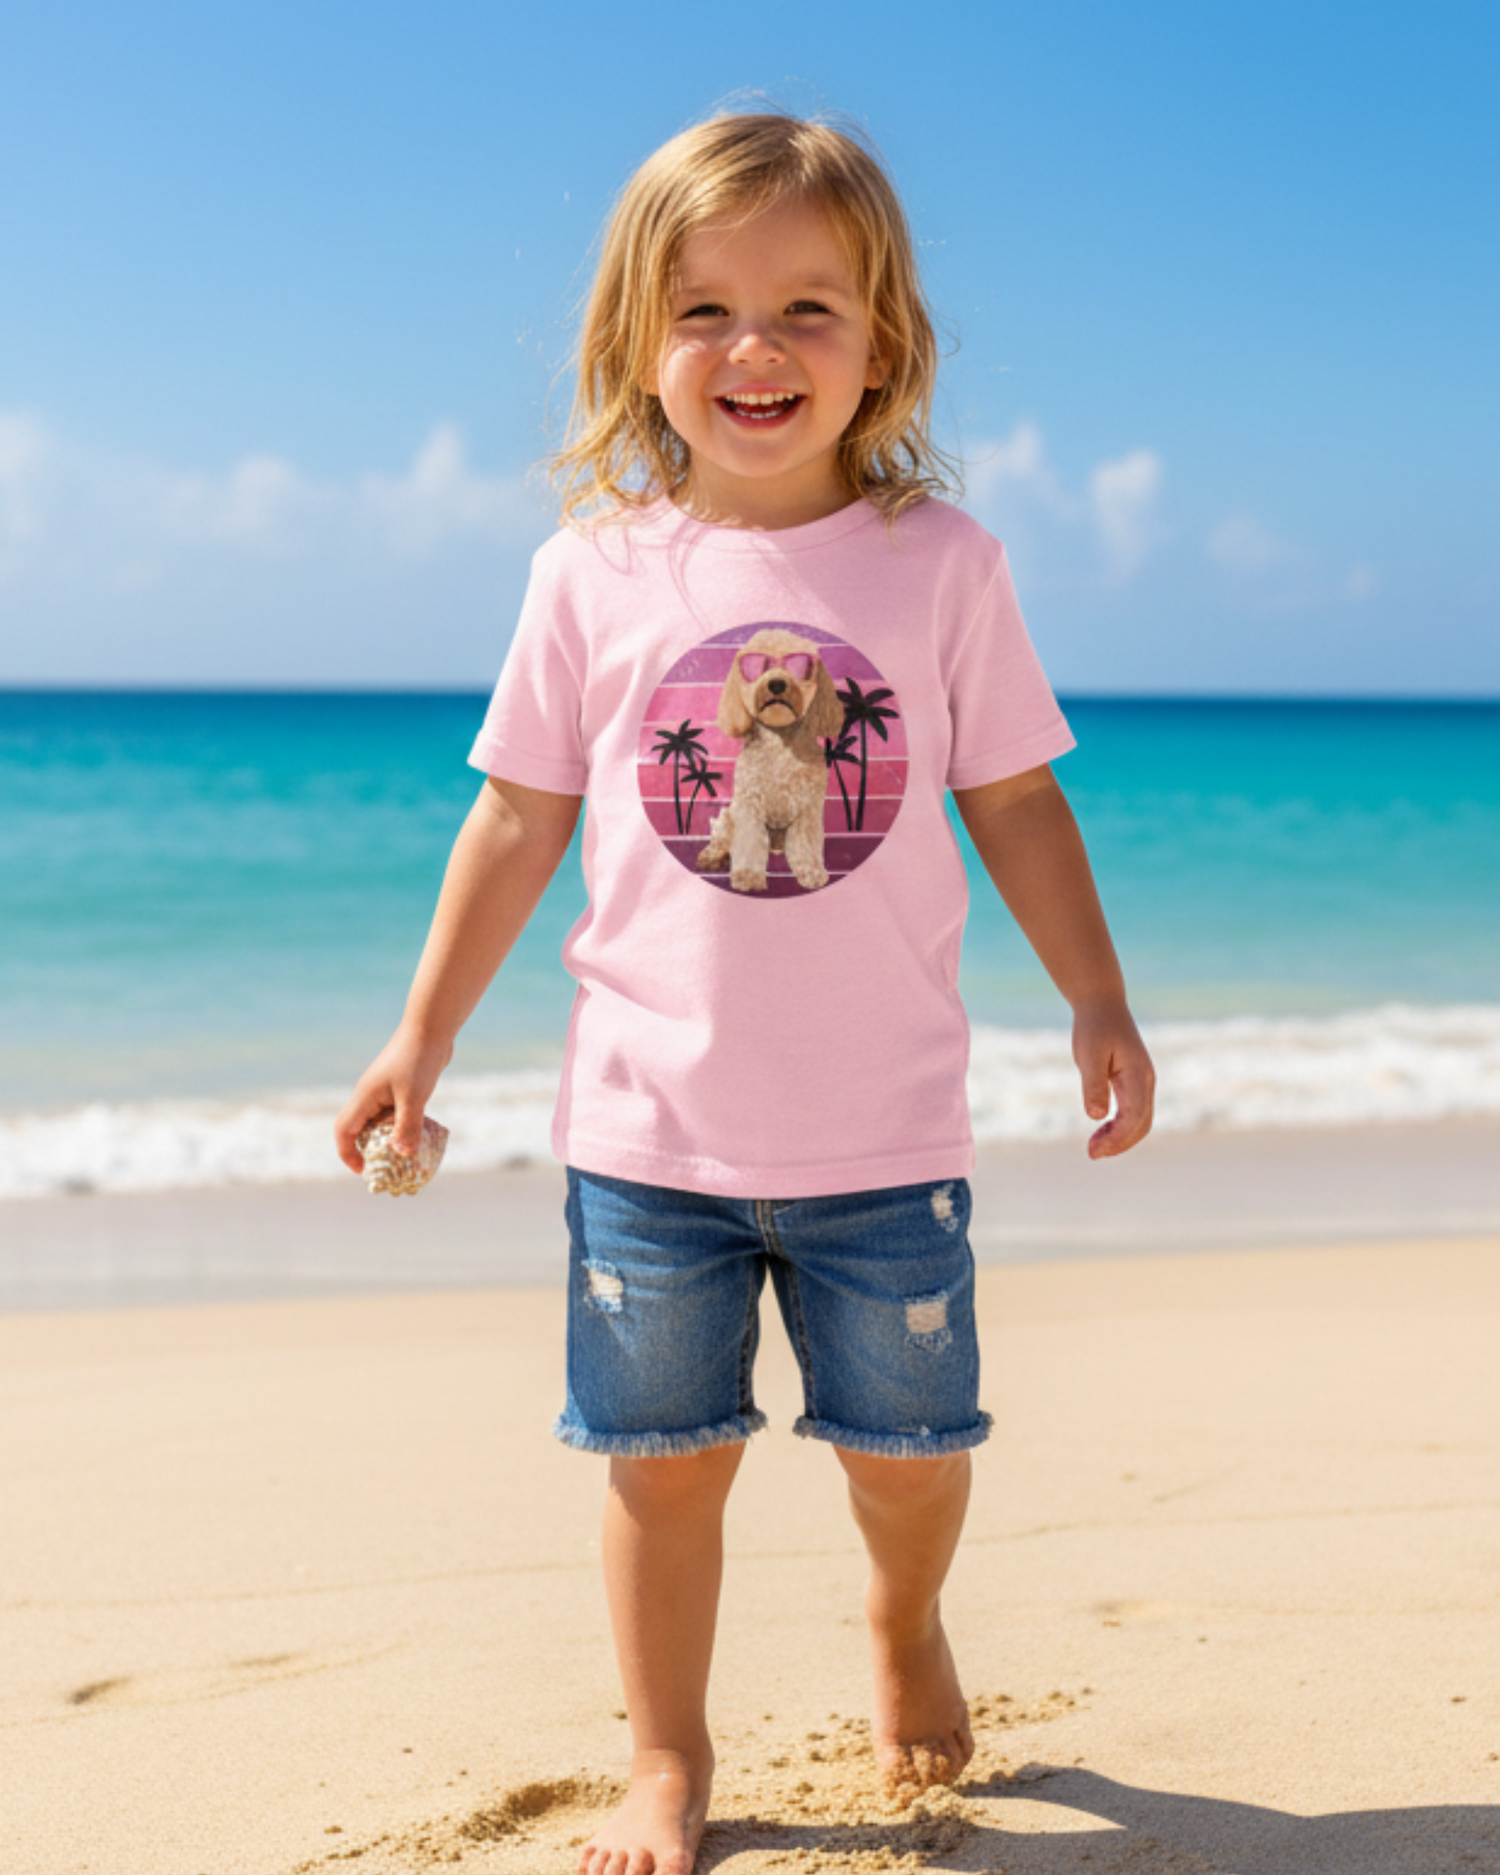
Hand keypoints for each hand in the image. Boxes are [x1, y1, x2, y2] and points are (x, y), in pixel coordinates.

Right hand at [333, 1027, 453, 1173]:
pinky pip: (396, 1112)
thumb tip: (401, 1155)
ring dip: (389, 1138)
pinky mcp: (401, 1086)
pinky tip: (419, 1134)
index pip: (343, 1131)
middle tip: (387, 1169)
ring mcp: (385, 1090)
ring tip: (406, 1156)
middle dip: (369, 1150)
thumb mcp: (414, 1098)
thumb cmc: (418, 1059)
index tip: (362, 1170)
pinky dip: (403, 1125)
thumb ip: (407, 1127)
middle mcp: (370, 1095)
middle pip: (360, 1129)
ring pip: (380, 1121)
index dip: (347, 1153)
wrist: (431, 1027)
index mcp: (365, 1097)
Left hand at [1073, 1000, 1154, 1159]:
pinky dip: (1119, 1126)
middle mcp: (1146, 1081)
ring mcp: (1142, 1082)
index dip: (1116, 1138)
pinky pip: (1133, 1111)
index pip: (1134, 1117)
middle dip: (1119, 1143)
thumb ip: (1094, 1085)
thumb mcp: (1089, 1055)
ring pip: (1139, 1120)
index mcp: (1138, 1075)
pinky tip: (1101, 1131)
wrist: (1101, 1003)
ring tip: (1094, 1148)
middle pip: (1141, 1124)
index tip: (1094, 1150)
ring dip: (1120, 1137)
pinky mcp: (1133, 1082)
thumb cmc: (1093, 1027)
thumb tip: (1097, 1116)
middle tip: (1092, 1153)